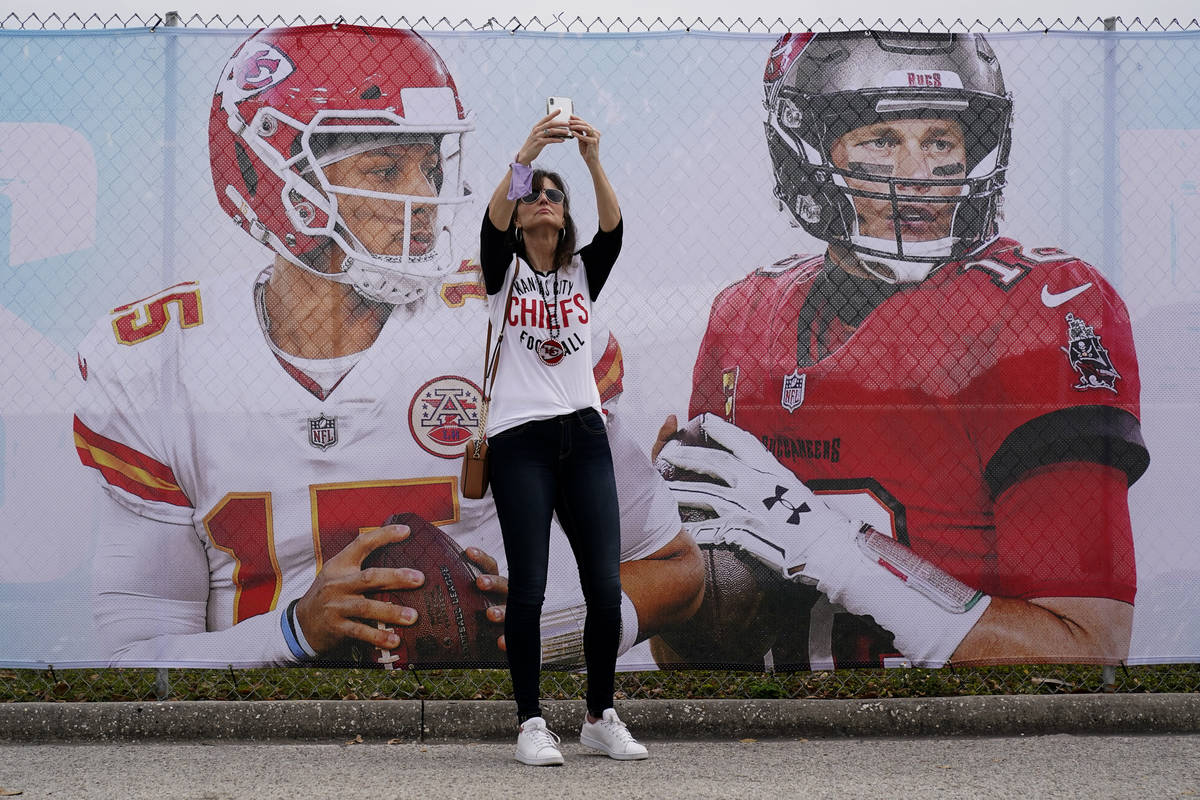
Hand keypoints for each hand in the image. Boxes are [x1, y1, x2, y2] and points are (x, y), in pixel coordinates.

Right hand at [294, 523, 424, 653]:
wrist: (302, 623)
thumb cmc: (329, 594)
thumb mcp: (337, 573)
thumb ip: (360, 565)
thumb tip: (398, 557)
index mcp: (340, 565)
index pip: (362, 544)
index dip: (384, 535)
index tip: (406, 531)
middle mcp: (337, 583)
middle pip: (370, 577)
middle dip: (396, 577)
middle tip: (420, 579)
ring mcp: (336, 606)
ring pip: (366, 607)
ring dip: (392, 612)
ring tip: (413, 616)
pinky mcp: (336, 627)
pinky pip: (360, 632)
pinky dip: (378, 636)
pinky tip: (394, 640)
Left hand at [464, 545, 508, 651]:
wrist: (489, 644)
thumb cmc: (474, 616)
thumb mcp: (466, 600)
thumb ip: (454, 590)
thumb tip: (422, 577)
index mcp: (494, 584)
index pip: (490, 567)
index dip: (481, 558)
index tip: (467, 551)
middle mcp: (504, 597)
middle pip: (503, 585)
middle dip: (493, 582)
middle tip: (480, 582)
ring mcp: (511, 614)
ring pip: (510, 610)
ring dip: (501, 611)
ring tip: (490, 614)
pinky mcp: (511, 634)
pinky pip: (512, 636)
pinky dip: (508, 639)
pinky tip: (500, 642)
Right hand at [515, 112, 569, 164]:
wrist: (525, 154)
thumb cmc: (534, 144)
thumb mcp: (539, 136)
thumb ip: (546, 132)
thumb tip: (558, 130)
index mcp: (537, 126)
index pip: (546, 118)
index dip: (553, 113)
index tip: (560, 109)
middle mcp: (537, 129)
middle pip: (550, 123)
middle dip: (560, 123)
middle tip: (568, 123)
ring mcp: (537, 136)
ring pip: (551, 131)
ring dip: (560, 131)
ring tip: (567, 132)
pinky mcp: (539, 143)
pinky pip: (550, 140)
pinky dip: (557, 140)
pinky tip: (562, 140)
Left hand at [568, 115, 601, 165]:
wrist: (591, 161)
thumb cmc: (586, 151)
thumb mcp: (581, 140)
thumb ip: (579, 132)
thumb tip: (573, 124)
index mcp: (593, 131)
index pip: (585, 123)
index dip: (577, 119)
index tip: (570, 116)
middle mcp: (596, 132)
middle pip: (585, 124)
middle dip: (576, 121)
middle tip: (569, 120)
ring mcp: (596, 137)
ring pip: (586, 128)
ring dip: (577, 126)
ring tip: (570, 126)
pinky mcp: (594, 142)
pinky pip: (585, 137)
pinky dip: (578, 134)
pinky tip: (572, 133)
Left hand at [653, 413, 859, 580]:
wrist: (826, 547)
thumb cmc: (813, 519)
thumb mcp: (792, 486)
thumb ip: (769, 476)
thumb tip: (752, 470)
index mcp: (770, 469)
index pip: (740, 442)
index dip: (719, 430)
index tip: (702, 420)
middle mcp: (756, 483)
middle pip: (714, 464)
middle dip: (688, 456)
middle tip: (668, 453)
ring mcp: (747, 507)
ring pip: (704, 494)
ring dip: (680, 490)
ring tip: (661, 489)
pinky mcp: (742, 532)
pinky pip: (710, 529)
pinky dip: (693, 529)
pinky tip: (679, 529)